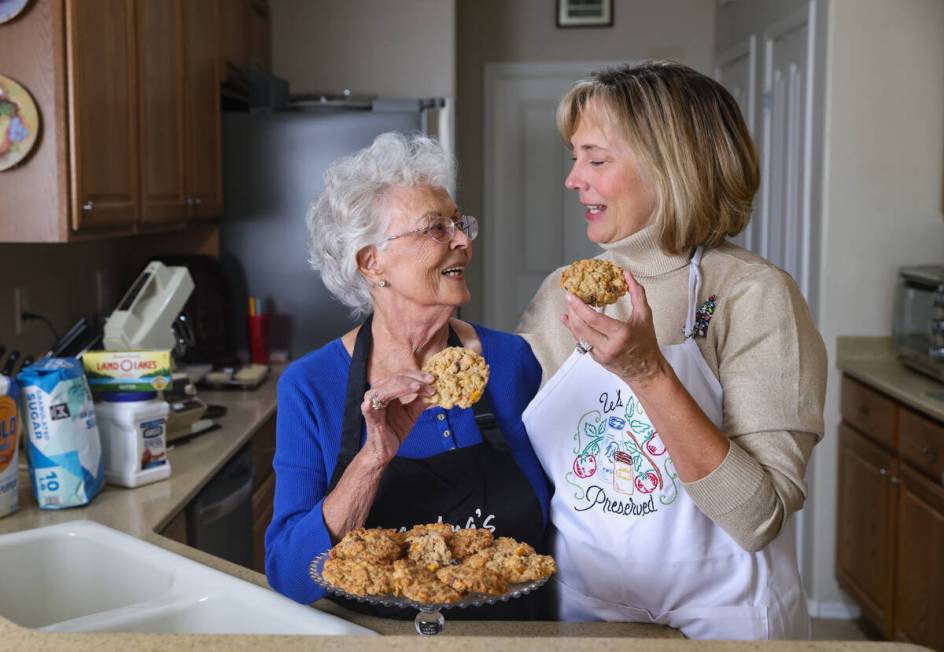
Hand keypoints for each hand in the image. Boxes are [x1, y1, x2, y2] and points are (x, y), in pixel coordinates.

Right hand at [360, 371, 434, 465]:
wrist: (386, 449)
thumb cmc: (395, 428)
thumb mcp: (412, 413)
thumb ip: (421, 401)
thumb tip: (436, 390)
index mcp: (386, 389)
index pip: (402, 376)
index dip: (417, 375)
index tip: (433, 379)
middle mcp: (377, 393)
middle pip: (395, 379)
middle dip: (414, 379)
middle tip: (430, 382)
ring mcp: (372, 405)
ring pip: (386, 390)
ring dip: (403, 387)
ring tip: (418, 388)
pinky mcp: (370, 418)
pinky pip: (368, 410)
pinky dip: (369, 406)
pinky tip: (369, 403)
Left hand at [562, 271, 669, 386]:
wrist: (646, 371)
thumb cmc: (647, 343)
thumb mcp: (645, 316)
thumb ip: (637, 293)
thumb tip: (627, 274)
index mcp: (621, 334)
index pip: (593, 319)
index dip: (579, 306)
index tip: (571, 295)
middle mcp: (608, 346)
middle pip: (581, 327)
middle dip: (572, 310)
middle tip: (569, 297)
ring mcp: (600, 354)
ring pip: (578, 335)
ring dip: (571, 319)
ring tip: (569, 305)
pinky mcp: (596, 358)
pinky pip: (581, 342)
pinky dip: (574, 329)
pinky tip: (569, 319)